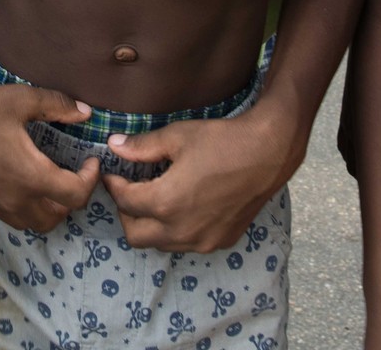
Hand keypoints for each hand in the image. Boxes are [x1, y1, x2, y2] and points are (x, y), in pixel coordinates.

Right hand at [0, 79, 100, 231]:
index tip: (91, 159)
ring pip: (36, 223)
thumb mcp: (20, 99)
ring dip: (52, 208)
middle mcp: (16, 199)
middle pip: (59, 217)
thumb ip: (56, 105)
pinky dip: (30, 209)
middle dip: (73, 197)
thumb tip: (85, 113)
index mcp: (31, 176)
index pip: (75, 195)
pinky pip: (15, 218)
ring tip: (52, 180)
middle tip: (74, 171)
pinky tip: (25, 182)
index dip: (91, 180)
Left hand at [103, 104, 300, 252]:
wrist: (268, 153)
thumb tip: (113, 146)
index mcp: (166, 203)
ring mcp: (203, 240)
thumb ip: (142, 147)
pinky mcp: (221, 241)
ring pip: (161, 243)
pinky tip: (182, 208)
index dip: (114, 186)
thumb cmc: (221, 141)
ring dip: (150, 226)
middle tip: (130, 192)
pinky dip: (176, 231)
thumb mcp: (177, 137)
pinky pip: (187, 243)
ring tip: (154, 199)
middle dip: (126, 214)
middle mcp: (182, 230)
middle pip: (135, 235)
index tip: (112, 175)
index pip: (125, 202)